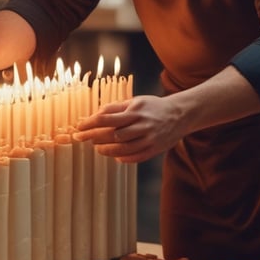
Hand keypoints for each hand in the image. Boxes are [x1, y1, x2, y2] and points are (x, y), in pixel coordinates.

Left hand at [73, 95, 188, 162]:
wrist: (180, 114)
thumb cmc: (153, 107)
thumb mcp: (135, 101)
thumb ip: (116, 108)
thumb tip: (96, 114)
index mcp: (135, 111)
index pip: (106, 118)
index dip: (90, 123)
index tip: (79, 127)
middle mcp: (142, 125)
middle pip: (112, 135)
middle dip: (93, 137)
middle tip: (80, 138)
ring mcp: (149, 139)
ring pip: (122, 149)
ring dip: (106, 150)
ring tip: (96, 148)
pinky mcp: (155, 149)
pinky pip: (135, 157)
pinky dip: (123, 158)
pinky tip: (114, 156)